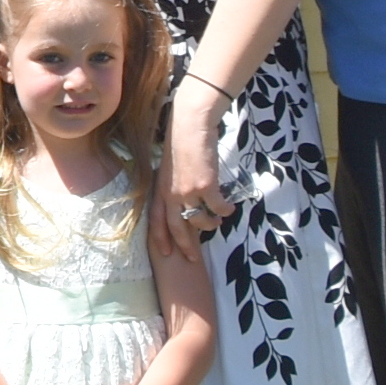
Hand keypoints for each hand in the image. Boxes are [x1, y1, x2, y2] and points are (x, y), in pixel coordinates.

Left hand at [158, 80, 234, 257]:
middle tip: (193, 259)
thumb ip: (172, 186)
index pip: (156, 221)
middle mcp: (171, 194)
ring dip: (210, 224)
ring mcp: (188, 191)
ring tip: (217, 223)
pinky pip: (218, 207)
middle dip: (186, 246)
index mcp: (160, 189)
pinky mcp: (206, 186)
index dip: (160, 239)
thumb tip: (183, 200)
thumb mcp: (169, 168)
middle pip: (177, 228)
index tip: (166, 254)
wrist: (190, 125)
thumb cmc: (181, 143)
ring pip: (199, 220)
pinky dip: (225, 210)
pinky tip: (229, 209)